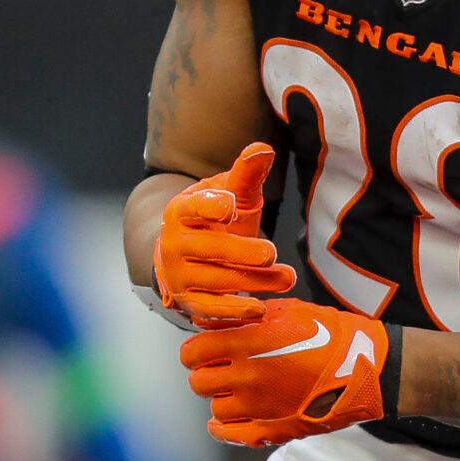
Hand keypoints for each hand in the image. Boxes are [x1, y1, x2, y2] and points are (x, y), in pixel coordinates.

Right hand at [153, 143, 294, 326]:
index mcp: (181, 211)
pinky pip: (211, 310)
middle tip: (272, 253)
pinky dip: (236, 311)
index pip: (193, 207)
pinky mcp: (189, 302)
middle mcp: (174, 244)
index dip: (211, 205)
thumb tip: (262, 149)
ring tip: (286, 278)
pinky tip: (261, 309)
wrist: (190, 256)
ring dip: (254, 281)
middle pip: (209, 249)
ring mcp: (179, 276)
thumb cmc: (217, 220)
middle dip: (242, 252)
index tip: (231, 205)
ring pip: (217, 281)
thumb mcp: (230, 194)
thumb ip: (246, 174)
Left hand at [180, 298, 390, 446]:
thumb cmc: (327, 333)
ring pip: (214, 408)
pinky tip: (223, 420)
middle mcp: (245, 377)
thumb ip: (247, 316)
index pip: (192, 352)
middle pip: (198, 382)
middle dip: (205, 373)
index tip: (204, 348)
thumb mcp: (286, 310)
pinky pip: (230, 435)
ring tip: (236, 389)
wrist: (362, 366)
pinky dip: (221, 428)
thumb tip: (215, 320)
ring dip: (221, 397)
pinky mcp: (270, 430)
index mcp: (246, 343)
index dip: (195, 350)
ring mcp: (256, 407)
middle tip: (219, 368)